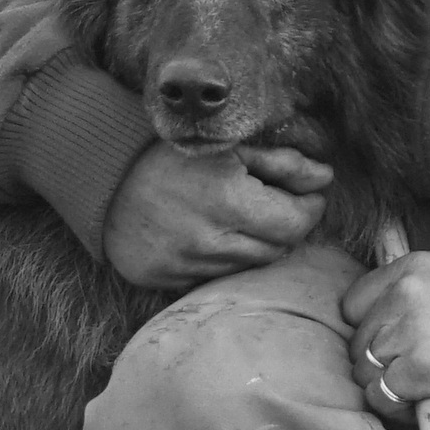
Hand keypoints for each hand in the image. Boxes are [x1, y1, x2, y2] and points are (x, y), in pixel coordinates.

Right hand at [100, 138, 330, 291]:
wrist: (103, 179)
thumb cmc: (171, 155)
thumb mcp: (229, 148)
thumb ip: (283, 163)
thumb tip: (325, 177)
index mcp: (230, 201)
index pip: (298, 222)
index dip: (309, 207)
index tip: (305, 194)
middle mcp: (211, 240)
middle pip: (278, 248)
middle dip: (285, 226)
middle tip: (275, 204)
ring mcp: (188, 265)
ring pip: (250, 266)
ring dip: (255, 244)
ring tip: (240, 217)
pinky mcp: (169, 280)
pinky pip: (216, 278)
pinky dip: (223, 260)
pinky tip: (209, 235)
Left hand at [340, 251, 429, 423]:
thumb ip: (405, 294)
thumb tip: (361, 317)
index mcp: (412, 268)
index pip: (353, 304)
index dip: (369, 330)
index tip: (395, 342)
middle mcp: (407, 292)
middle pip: (357, 341)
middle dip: (379, 362)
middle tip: (415, 368)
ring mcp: (411, 330)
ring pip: (364, 370)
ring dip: (387, 385)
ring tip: (422, 383)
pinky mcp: (418, 368)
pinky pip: (379, 396)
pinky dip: (396, 406)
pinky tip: (423, 397)